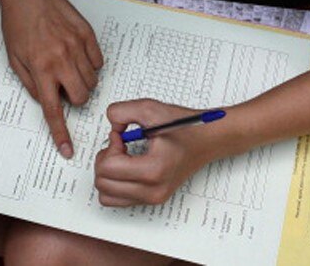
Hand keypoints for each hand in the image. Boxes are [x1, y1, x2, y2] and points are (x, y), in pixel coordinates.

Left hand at [0, 0, 102, 157]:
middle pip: (81, 97)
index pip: (53, 109)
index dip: (61, 132)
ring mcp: (77, 45)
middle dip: (73, 98)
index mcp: (40, 68)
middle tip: (61, 85)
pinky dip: (89, 64)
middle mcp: (61, 58)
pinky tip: (75, 54)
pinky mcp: (87, 33)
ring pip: (91, 80)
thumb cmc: (16, 23)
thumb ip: (31, 83)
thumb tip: (47, 101)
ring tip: (65, 66)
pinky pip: (98, 62)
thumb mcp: (14, 58)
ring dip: (81, 82)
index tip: (67, 150)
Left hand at [94, 99, 222, 205]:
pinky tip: (127, 166)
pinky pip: (117, 199)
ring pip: (106, 195)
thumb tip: (110, 126)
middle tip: (120, 145)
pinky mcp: (152, 199)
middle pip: (102, 183)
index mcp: (153, 170)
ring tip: (122, 157)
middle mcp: (153, 190)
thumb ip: (120, 112)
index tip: (121, 136)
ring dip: (107, 174)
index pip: (107, 168)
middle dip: (105, 160)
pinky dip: (114, 183)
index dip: (109, 146)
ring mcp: (153, 198)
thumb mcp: (149, 109)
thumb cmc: (184, 127)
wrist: (207, 140)